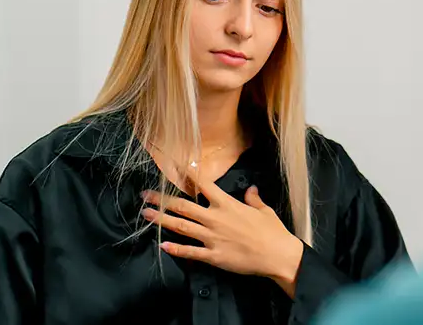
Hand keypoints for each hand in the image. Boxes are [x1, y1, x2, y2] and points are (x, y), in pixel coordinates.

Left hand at [141, 183, 303, 294]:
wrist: (277, 255)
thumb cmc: (273, 232)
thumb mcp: (264, 210)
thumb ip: (253, 199)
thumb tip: (250, 189)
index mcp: (228, 204)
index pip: (204, 184)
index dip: (188, 174)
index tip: (175, 166)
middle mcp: (216, 218)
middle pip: (183, 206)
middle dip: (162, 200)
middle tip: (146, 196)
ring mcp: (212, 238)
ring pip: (181, 226)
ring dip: (162, 220)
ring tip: (146, 216)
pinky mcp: (213, 256)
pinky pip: (190, 252)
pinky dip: (175, 249)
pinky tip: (163, 245)